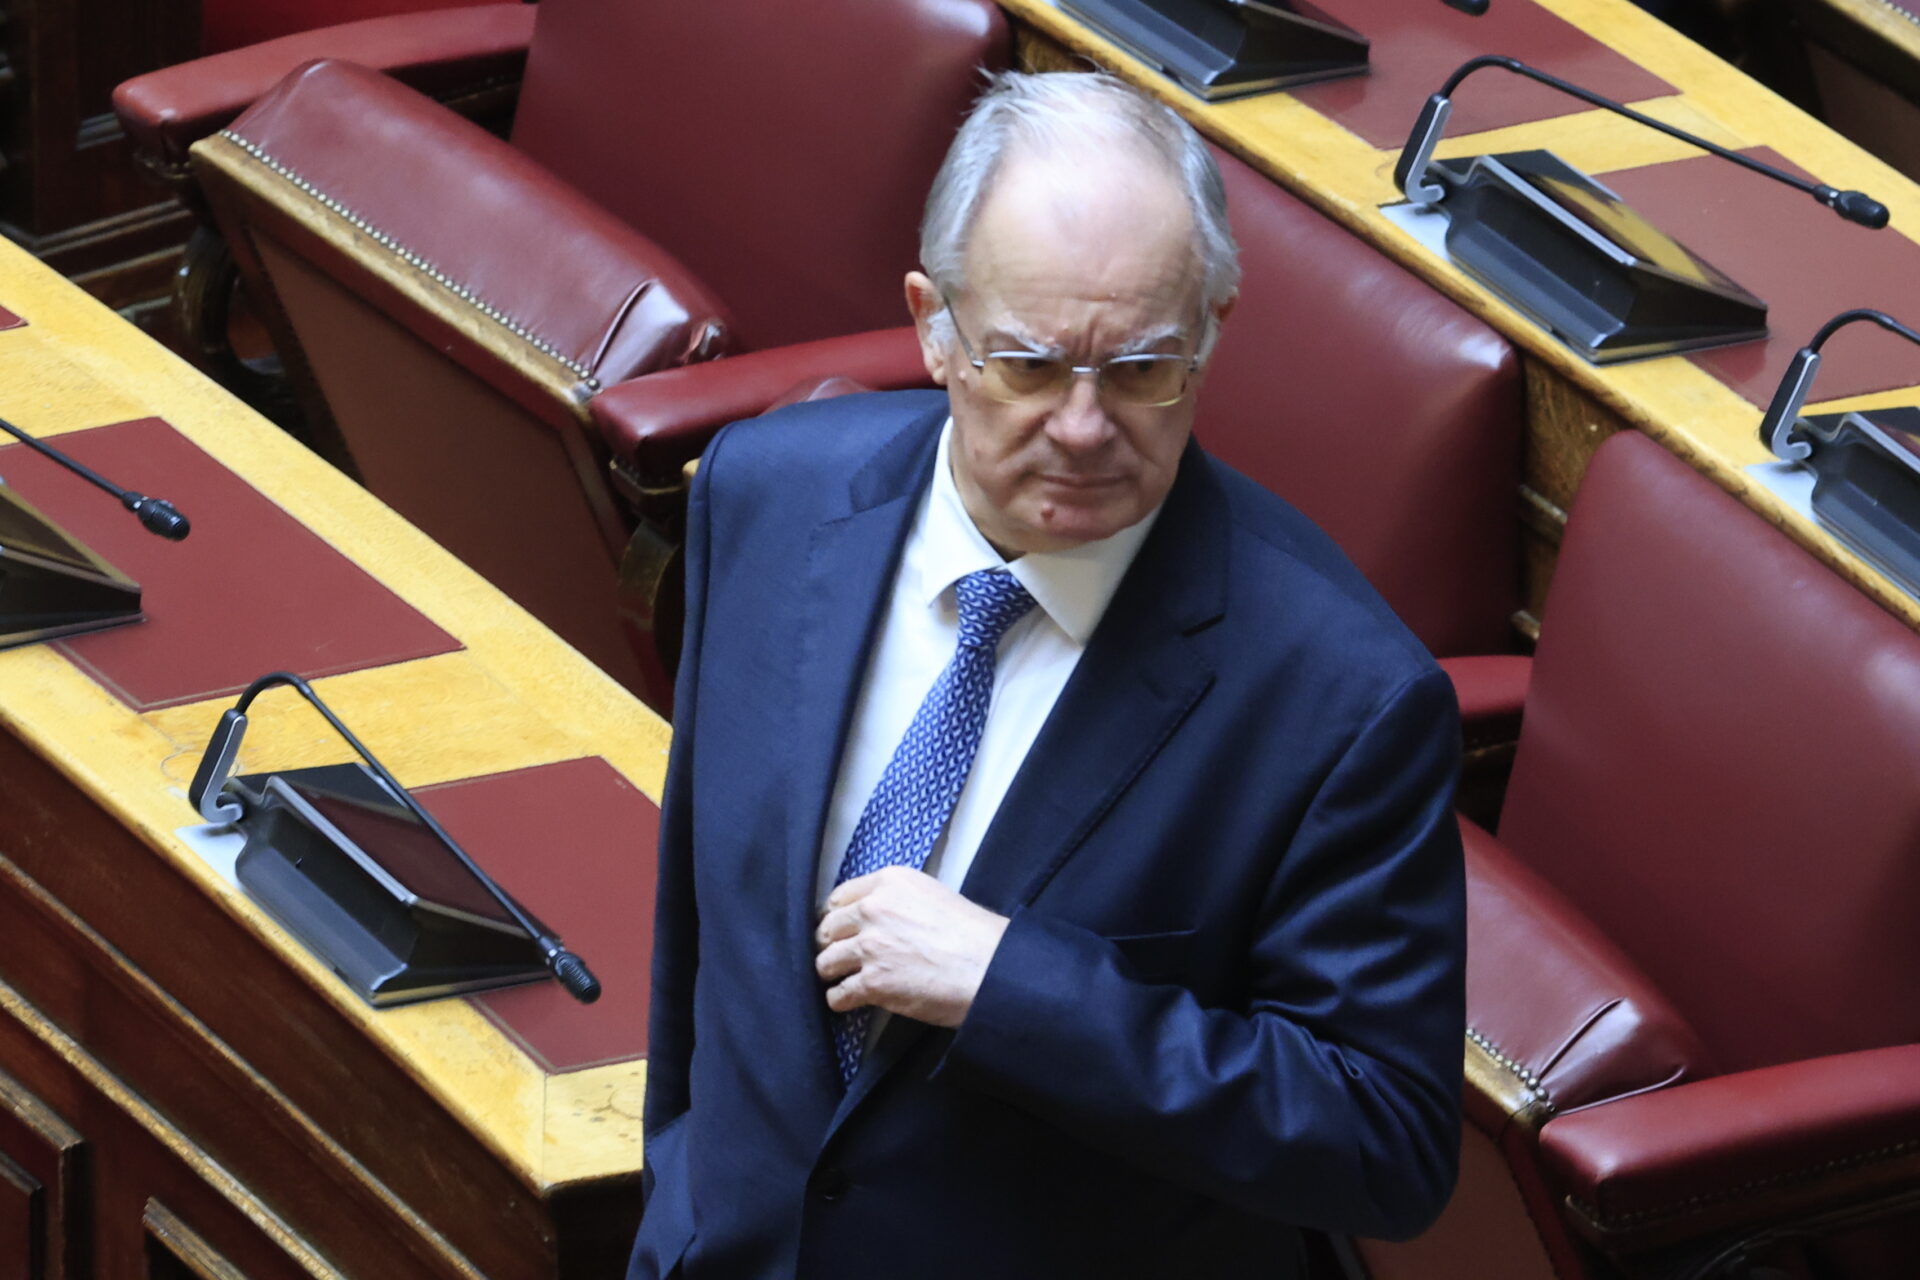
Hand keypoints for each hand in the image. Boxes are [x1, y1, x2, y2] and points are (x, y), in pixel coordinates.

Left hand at [814, 866, 1009, 1027]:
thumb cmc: (974, 935)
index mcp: (890, 882)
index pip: (840, 897)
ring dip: (832, 973)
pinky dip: (840, 1000)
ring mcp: (870, 947)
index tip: (841, 929)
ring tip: (843, 980)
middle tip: (840, 957)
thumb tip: (880, 918)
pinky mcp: (873, 982)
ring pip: (826, 961)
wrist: (990, 968)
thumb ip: (899, 901)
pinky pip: (839, 994)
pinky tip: (848, 1001)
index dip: (838, 917)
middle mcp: (873, 910)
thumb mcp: (934, 895)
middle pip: (828, 929)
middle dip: (831, 944)